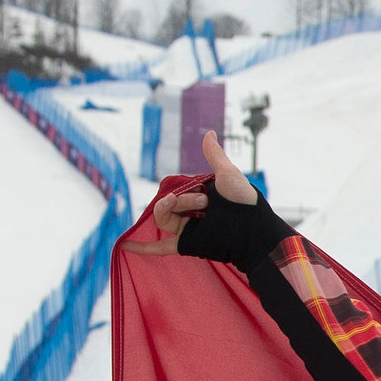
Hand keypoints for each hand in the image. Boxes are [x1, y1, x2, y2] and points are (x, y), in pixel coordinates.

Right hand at [132, 129, 257, 256]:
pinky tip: (126, 246)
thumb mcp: (227, 174)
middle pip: (167, 203)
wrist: (254, 228)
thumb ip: (214, 155)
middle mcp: (191, 213)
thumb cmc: (244, 201)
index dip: (184, 188)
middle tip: (204, 200)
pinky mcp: (188, 244)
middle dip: (181, 198)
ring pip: (163, 219)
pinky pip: (161, 247)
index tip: (203, 190)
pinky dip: (144, 248)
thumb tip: (208, 132)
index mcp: (199, 197)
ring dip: (170, 210)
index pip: (176, 189)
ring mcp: (188, 229)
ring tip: (196, 206)